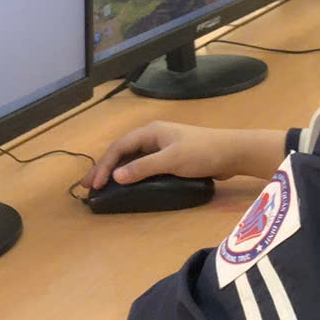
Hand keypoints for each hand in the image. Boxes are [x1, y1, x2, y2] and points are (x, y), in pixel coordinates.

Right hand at [84, 123, 285, 189]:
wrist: (232, 152)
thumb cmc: (202, 152)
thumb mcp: (171, 160)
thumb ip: (144, 168)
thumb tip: (116, 176)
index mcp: (150, 132)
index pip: (119, 147)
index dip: (104, 165)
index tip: (95, 184)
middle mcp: (153, 137)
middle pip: (122, 151)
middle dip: (103, 168)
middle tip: (87, 186)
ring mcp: (162, 147)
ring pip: (131, 158)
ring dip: (115, 171)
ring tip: (101, 187)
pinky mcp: (171, 158)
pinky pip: (143, 165)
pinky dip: (131, 174)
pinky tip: (127, 185)